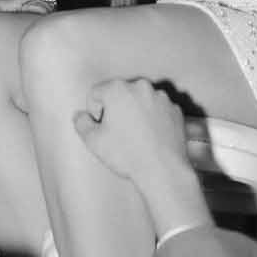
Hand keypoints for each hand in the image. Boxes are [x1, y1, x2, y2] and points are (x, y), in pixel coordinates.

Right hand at [73, 76, 188, 190]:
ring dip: (135, 113)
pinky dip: (153, 120)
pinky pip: (157, 110)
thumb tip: (81, 116)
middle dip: (116, 110)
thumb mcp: (93, 141)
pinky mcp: (175, 109)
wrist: (162, 169)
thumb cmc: (126, 154)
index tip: (102, 129)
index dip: (94, 112)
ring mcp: (161, 97)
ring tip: (136, 138)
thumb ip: (81, 123)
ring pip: (140, 101)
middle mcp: (141, 87)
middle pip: (119, 94)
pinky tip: (151, 138)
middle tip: (118, 134)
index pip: (96, 93)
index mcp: (117, 89)